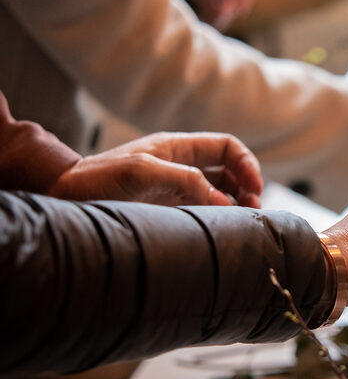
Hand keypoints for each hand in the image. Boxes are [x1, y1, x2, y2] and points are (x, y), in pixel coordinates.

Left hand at [48, 132, 262, 206]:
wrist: (63, 199)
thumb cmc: (96, 180)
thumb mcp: (142, 173)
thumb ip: (186, 181)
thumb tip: (225, 202)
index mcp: (177, 147)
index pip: (227, 147)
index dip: (247, 164)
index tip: (254, 189)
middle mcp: (180, 166)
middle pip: (229, 172)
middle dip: (247, 188)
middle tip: (253, 211)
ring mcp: (174, 189)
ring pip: (219, 193)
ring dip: (235, 205)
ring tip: (243, 223)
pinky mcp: (168, 211)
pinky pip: (203, 211)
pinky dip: (218, 219)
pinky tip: (221, 231)